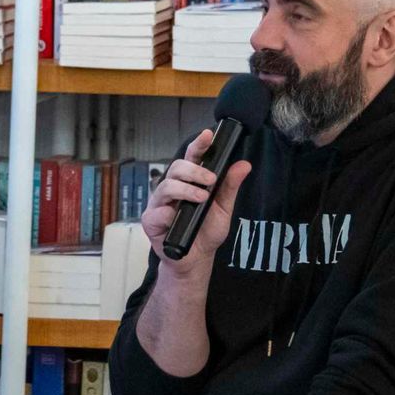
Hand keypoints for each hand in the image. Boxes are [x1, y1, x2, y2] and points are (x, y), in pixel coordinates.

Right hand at [141, 129, 252, 273]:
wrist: (196, 259)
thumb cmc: (206, 230)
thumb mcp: (223, 209)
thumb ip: (230, 186)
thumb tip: (244, 165)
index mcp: (189, 181)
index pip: (192, 157)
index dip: (198, 145)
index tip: (207, 135)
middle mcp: (172, 188)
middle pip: (176, 168)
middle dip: (194, 170)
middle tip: (210, 180)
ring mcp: (160, 203)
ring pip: (166, 186)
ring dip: (185, 189)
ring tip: (201, 198)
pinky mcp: (151, 220)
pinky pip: (156, 211)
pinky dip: (167, 212)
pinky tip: (175, 216)